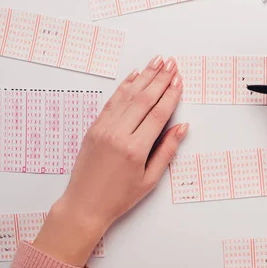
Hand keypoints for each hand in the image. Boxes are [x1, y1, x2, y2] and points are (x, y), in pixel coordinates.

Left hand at [33, 56, 188, 265]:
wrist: (84, 205)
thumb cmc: (119, 197)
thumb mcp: (150, 179)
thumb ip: (167, 150)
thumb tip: (182, 128)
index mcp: (135, 149)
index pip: (158, 114)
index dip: (170, 95)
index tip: (179, 81)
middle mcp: (118, 134)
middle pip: (144, 99)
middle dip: (160, 79)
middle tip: (171, 64)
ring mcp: (104, 128)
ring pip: (128, 95)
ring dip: (144, 76)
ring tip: (157, 62)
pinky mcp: (94, 127)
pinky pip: (112, 101)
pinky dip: (124, 86)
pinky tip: (134, 75)